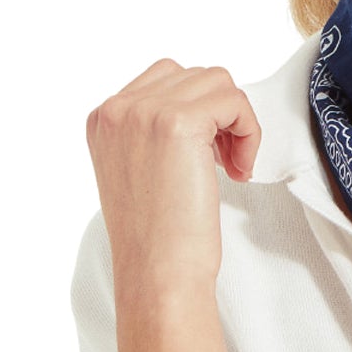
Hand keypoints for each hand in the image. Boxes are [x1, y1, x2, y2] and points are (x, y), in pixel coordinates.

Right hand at [86, 59, 260, 294]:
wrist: (157, 275)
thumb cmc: (155, 239)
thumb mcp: (137, 171)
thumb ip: (152, 132)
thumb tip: (201, 107)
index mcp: (103, 119)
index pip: (164, 79)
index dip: (198, 113)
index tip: (206, 157)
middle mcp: (117, 110)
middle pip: (193, 77)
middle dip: (218, 116)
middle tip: (225, 163)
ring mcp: (145, 112)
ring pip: (217, 83)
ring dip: (236, 122)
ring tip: (232, 167)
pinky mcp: (179, 123)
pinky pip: (234, 101)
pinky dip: (249, 131)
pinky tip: (240, 170)